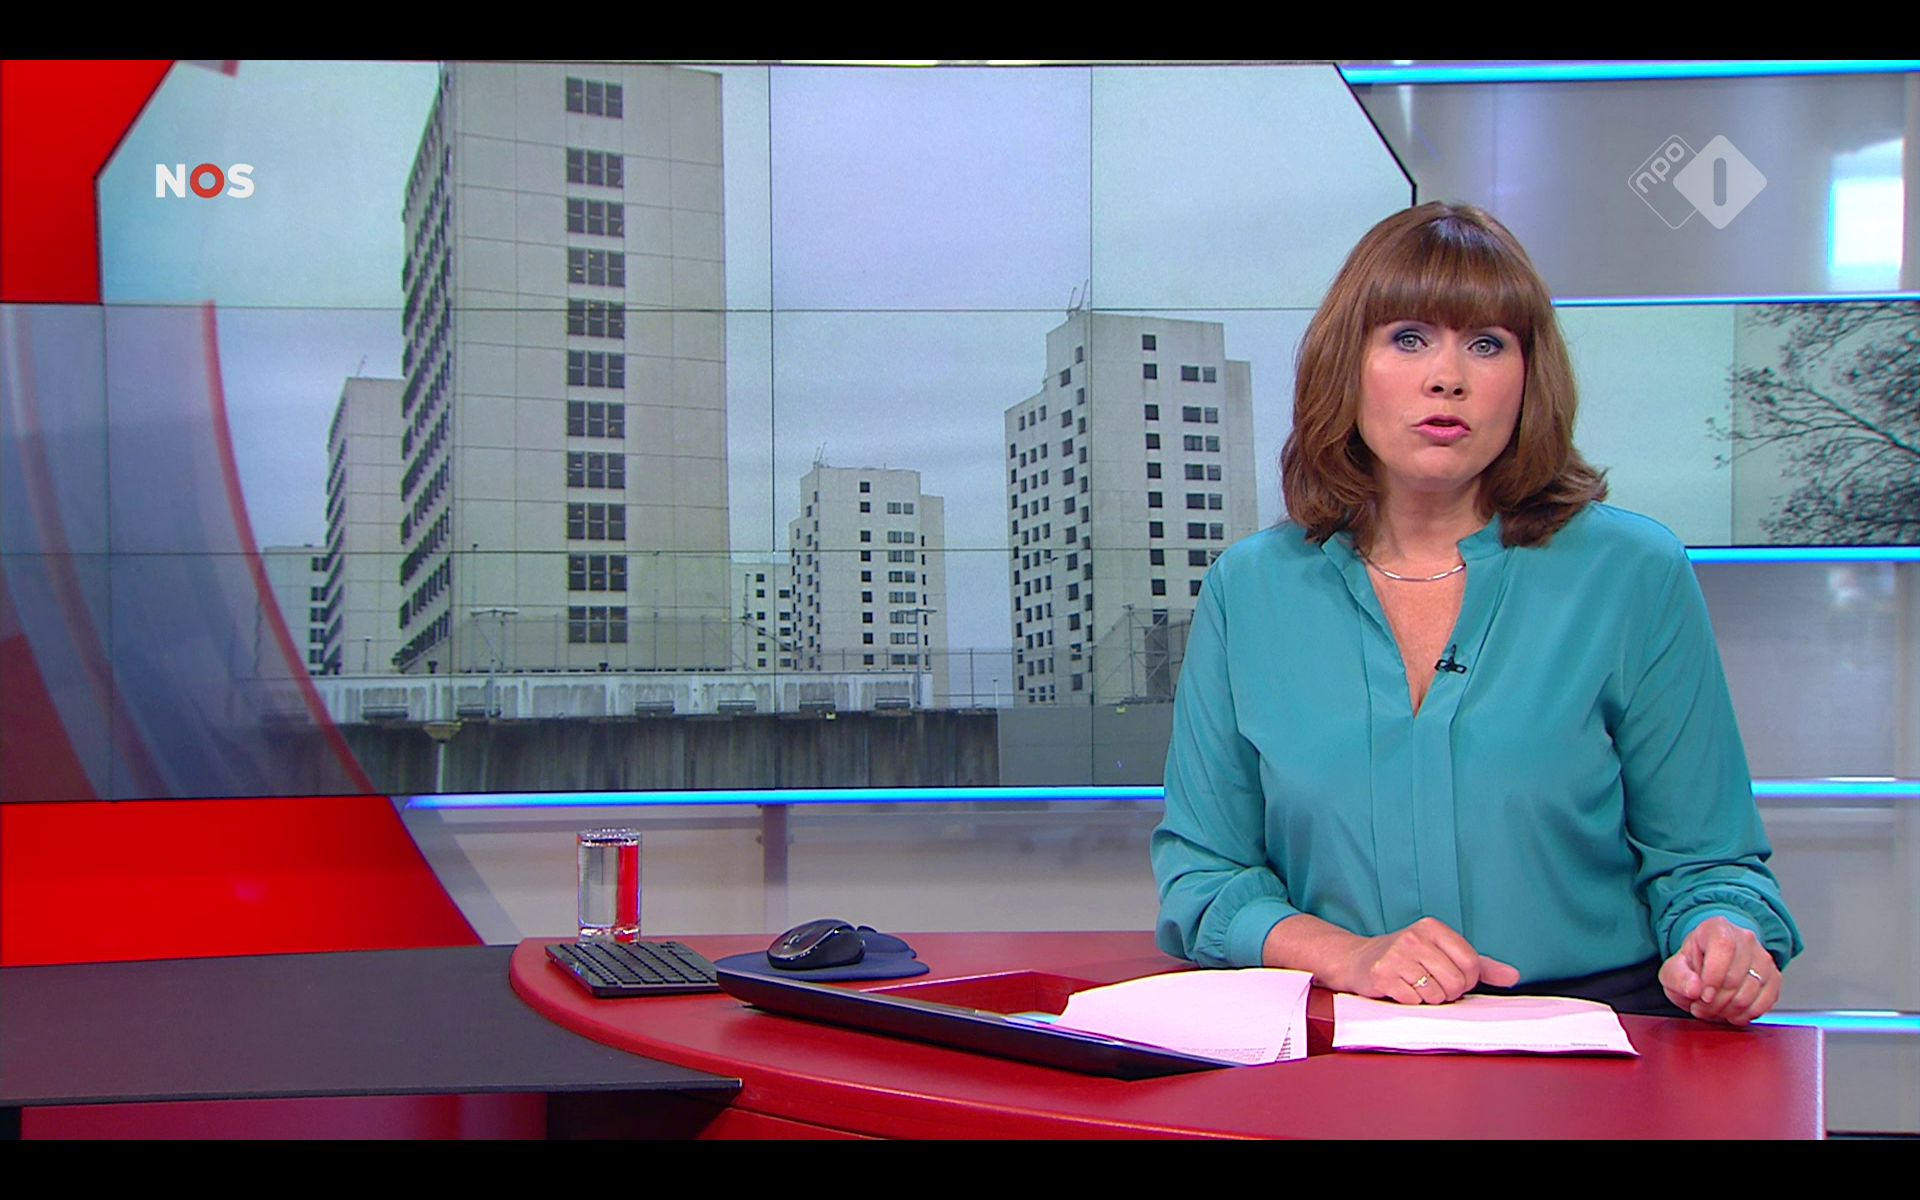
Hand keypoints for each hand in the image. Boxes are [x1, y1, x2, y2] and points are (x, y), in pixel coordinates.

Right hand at [1328, 916, 1521, 1004]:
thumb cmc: (1407, 958)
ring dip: (1428, 999)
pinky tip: (1399, 989)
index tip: (1451, 977)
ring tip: (1414, 986)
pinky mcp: (1382, 975)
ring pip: (1436, 995)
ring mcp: (1396, 955)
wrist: (1358, 960)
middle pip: (1456, 982)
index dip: (1467, 980)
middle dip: (1448, 992)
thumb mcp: (1442, 954)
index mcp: (1433, 928)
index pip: (1472, 964)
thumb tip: (1514, 977)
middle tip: (1430, 984)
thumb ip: (1480, 966)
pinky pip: (1413, 1001)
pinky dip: (1409, 1001)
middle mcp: (1415, 937)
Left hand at [1659, 916, 1779, 1024]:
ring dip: (1729, 1010)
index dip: (1713, 976)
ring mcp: (1763, 958)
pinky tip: (1731, 1013)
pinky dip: (1747, 1014)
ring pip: (1752, 991)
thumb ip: (1677, 978)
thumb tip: (1694, 988)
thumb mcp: (1672, 970)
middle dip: (1716, 1001)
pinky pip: (1766, 1002)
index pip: (1724, 946)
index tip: (1702, 994)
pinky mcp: (1774, 977)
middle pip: (1736, 976)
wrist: (1709, 969)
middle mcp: (1745, 939)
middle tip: (1701, 1007)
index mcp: (1717, 928)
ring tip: (1713, 1010)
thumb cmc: (1692, 967)